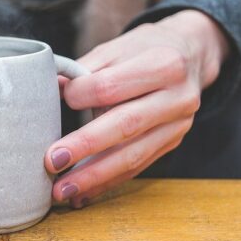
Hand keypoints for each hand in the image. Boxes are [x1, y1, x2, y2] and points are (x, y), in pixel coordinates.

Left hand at [44, 10, 229, 206]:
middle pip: (125, 125)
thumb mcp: (117, 47)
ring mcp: (178, 125)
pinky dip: (107, 182)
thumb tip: (51, 88)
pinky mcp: (172, 143)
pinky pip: (137, 167)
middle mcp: (178, 98)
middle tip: (52, 162)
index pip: (111, 86)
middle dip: (84, 147)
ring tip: (62, 191)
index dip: (79, 95)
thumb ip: (84, 68)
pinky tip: (82, 194)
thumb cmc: (144, 49)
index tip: (59, 97)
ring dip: (94, 177)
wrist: (190, 54)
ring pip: (132, 155)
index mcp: (164, 64)